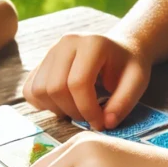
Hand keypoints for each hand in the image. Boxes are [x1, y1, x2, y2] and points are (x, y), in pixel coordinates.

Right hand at [23, 33, 151, 130]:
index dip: (87, 110)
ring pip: (39, 90)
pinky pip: (30, 89)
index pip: (78, 83)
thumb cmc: (127, 65)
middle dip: (72, 111)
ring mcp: (50, 51)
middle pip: (55, 88)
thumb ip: (124, 102)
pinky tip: (62, 104)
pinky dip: (42, 104)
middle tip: (89, 118)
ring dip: (57, 109)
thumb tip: (105, 123)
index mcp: (92, 44)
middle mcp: (66, 43)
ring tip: (77, 110)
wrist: (117, 49)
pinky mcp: (41, 62)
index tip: (100, 123)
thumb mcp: (137, 81)